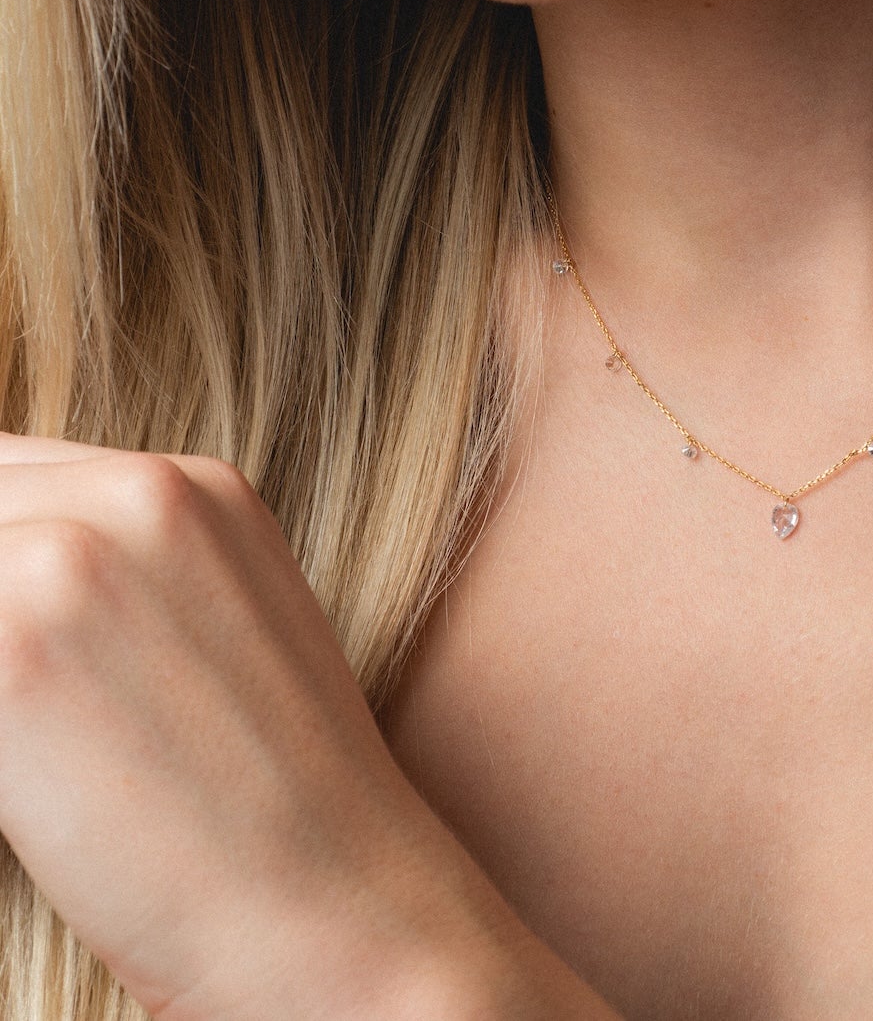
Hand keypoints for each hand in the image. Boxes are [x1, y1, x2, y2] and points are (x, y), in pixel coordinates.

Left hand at [0, 433, 503, 1020]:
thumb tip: (13, 582)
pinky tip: (16, 776)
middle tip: (25, 708)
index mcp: (197, 485)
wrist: (333, 905)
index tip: (14, 655)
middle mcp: (140, 490)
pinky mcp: (8, 643)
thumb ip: (113, 572)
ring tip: (23, 742)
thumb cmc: (275, 801)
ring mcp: (71, 554)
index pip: (9, 475)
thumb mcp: (222, 632)